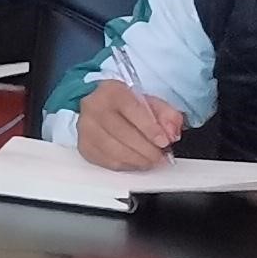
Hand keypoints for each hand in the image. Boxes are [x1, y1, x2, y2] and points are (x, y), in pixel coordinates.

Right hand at [71, 81, 187, 169]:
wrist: (101, 107)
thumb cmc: (126, 105)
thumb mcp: (150, 102)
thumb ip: (167, 115)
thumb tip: (171, 133)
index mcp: (112, 91)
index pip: (131, 109)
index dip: (150, 129)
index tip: (164, 141)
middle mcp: (94, 107)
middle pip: (122, 133)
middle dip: (146, 149)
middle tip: (161, 156)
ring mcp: (86, 128)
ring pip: (114, 150)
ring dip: (138, 160)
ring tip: (151, 160)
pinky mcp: (85, 146)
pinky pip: (108, 161)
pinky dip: (127, 165)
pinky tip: (137, 162)